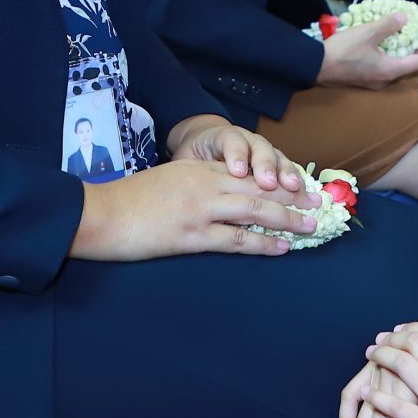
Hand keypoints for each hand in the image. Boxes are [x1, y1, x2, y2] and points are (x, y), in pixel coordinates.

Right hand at [73, 158, 317, 261]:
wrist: (99, 214)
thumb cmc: (127, 202)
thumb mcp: (165, 183)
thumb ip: (193, 187)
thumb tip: (217, 201)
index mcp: (197, 170)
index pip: (247, 172)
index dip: (276, 180)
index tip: (299, 187)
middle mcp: (204, 184)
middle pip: (259, 188)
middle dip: (292, 197)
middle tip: (318, 205)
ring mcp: (200, 209)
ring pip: (255, 210)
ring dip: (288, 219)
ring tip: (311, 227)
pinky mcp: (192, 235)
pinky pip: (236, 239)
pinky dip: (262, 243)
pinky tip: (281, 248)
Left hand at [166, 117, 309, 198]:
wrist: (203, 141)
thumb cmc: (194, 156)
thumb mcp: (187, 160)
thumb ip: (192, 171)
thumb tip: (188, 188)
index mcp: (222, 137)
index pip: (231, 141)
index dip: (236, 155)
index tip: (237, 171)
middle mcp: (247, 141)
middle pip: (260, 148)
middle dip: (267, 166)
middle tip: (269, 183)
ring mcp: (263, 150)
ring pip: (277, 157)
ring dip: (286, 173)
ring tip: (293, 187)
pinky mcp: (274, 162)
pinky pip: (286, 168)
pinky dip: (295, 179)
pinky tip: (303, 192)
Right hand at [319, 14, 417, 88]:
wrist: (315, 66)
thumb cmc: (344, 50)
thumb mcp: (367, 33)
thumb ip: (388, 25)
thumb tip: (405, 17)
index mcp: (390, 71)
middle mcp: (385, 80)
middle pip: (407, 64)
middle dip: (411, 46)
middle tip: (410, 29)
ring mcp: (373, 81)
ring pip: (393, 65)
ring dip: (397, 49)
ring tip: (394, 32)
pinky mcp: (362, 78)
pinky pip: (381, 66)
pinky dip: (385, 53)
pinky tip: (377, 41)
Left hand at [365, 322, 417, 417]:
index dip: (411, 330)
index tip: (399, 332)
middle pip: (413, 344)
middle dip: (391, 340)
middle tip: (378, 343)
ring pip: (401, 368)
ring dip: (381, 359)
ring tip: (370, 358)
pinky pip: (397, 407)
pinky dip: (378, 397)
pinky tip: (368, 394)